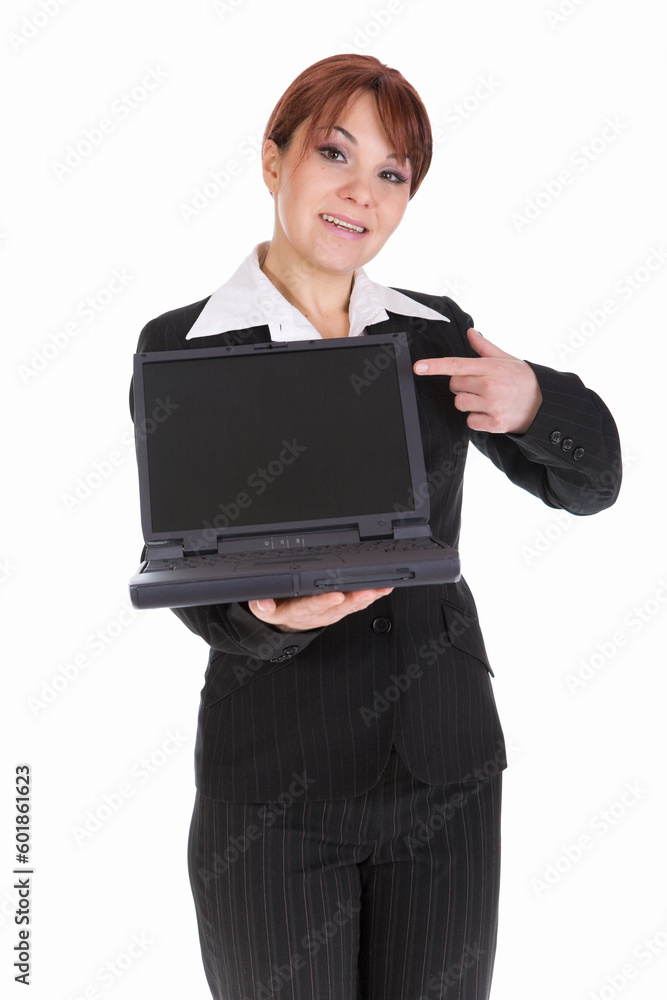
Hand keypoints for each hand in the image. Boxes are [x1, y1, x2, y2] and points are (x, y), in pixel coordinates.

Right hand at [248, 589, 393, 631]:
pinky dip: (372, 596)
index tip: (335, 595)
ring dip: (366, 598)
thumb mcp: (262, 610)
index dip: (323, 602)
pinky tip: (384, 587)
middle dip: (353, 598)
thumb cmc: (276, 610)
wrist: (284, 623)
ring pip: (351, 605)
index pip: (309, 607)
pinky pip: (358, 603)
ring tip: (380, 589)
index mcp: (296, 612)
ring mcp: (331, 612)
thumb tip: (263, 603)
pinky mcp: (341, 609)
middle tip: (367, 591)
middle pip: (337, 606)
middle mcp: (317, 614)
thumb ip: (261, 606)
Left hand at [413, 328, 542, 433]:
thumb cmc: (522, 380)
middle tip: (480, 386)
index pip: (457, 365)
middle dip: (462, 386)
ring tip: (486, 400)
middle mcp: (490, 385)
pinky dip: (477, 419)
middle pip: (454, 385)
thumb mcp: (507, 359)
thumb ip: (485, 348)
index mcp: (491, 367)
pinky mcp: (494, 423)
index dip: (435, 366)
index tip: (418, 367)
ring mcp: (492, 405)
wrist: (544, 405)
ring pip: (459, 404)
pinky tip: (490, 413)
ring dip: (468, 403)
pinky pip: (470, 421)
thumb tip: (471, 333)